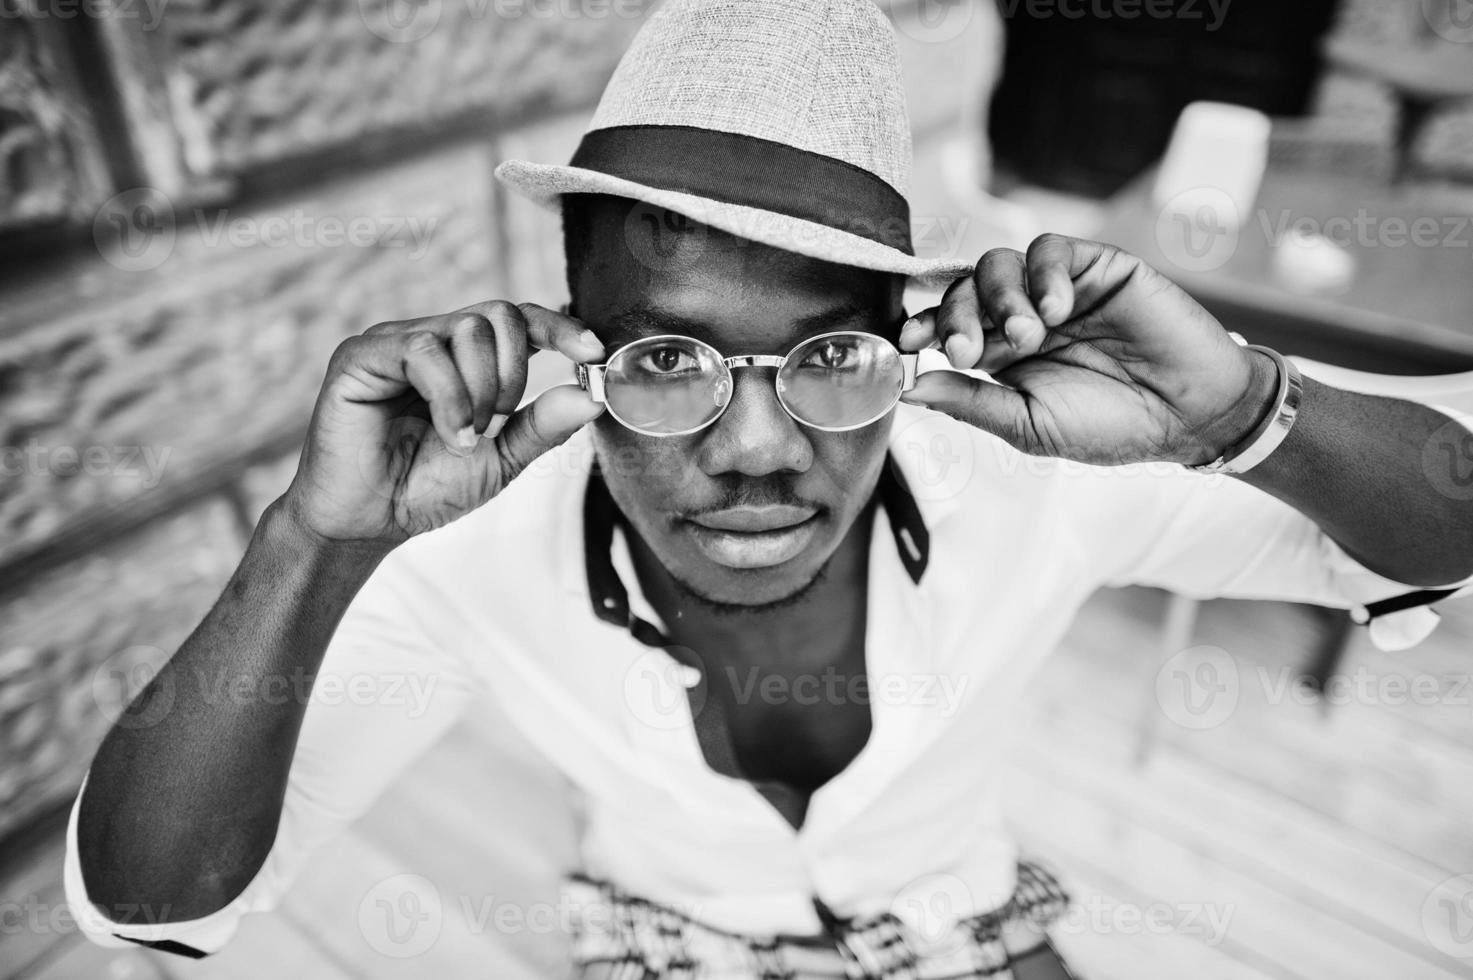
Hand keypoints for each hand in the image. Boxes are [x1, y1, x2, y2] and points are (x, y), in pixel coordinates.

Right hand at [281, 301, 605, 544]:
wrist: (369, 522)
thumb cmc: (426, 488)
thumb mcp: (502, 458)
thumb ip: (544, 426)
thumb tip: (593, 396)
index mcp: (467, 360)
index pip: (520, 320)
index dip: (560, 327)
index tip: (593, 352)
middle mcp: (433, 341)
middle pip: (500, 315)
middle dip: (514, 373)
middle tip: (497, 424)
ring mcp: (396, 342)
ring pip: (466, 330)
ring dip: (480, 392)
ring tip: (463, 437)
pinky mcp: (362, 354)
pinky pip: (424, 351)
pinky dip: (449, 398)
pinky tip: (448, 434)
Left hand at [898, 234, 1278, 466]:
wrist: (1189, 414)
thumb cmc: (1112, 426)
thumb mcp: (1030, 425)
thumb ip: (971, 403)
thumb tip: (909, 388)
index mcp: (1000, 356)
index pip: (946, 326)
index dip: (923, 326)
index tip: (909, 341)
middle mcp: (1022, 316)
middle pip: (964, 290)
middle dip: (955, 317)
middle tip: (967, 351)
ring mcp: (1057, 289)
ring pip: (998, 264)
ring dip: (999, 298)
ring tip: (1027, 336)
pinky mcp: (1095, 267)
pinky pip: (1050, 251)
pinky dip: (1044, 275)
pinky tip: (1059, 309)